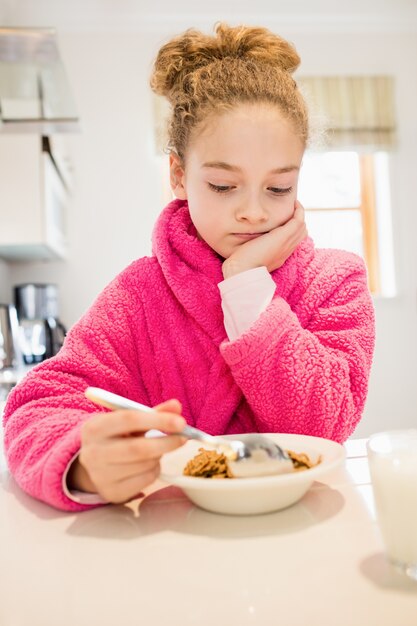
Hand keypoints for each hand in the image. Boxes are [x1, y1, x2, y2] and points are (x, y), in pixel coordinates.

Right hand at [68, 399, 185, 503]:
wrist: (92, 464)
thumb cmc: (116, 436)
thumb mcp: (129, 421)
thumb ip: (153, 413)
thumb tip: (176, 406)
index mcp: (95, 427)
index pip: (130, 419)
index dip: (158, 420)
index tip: (181, 422)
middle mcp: (93, 452)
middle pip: (138, 448)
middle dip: (166, 442)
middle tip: (184, 438)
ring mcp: (100, 476)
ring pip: (145, 465)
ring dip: (159, 456)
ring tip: (155, 450)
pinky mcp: (112, 492)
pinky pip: (146, 480)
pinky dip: (154, 470)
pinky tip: (147, 465)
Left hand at [222, 200, 306, 278]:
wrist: (243, 272)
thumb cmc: (240, 267)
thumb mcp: (249, 257)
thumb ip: (251, 250)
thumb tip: (243, 244)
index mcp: (279, 256)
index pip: (292, 242)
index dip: (292, 230)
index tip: (285, 220)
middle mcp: (286, 251)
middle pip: (301, 233)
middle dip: (298, 220)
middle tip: (292, 208)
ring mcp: (286, 243)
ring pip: (302, 227)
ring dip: (299, 213)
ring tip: (294, 204)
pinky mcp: (283, 236)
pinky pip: (298, 220)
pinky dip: (298, 210)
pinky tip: (293, 202)